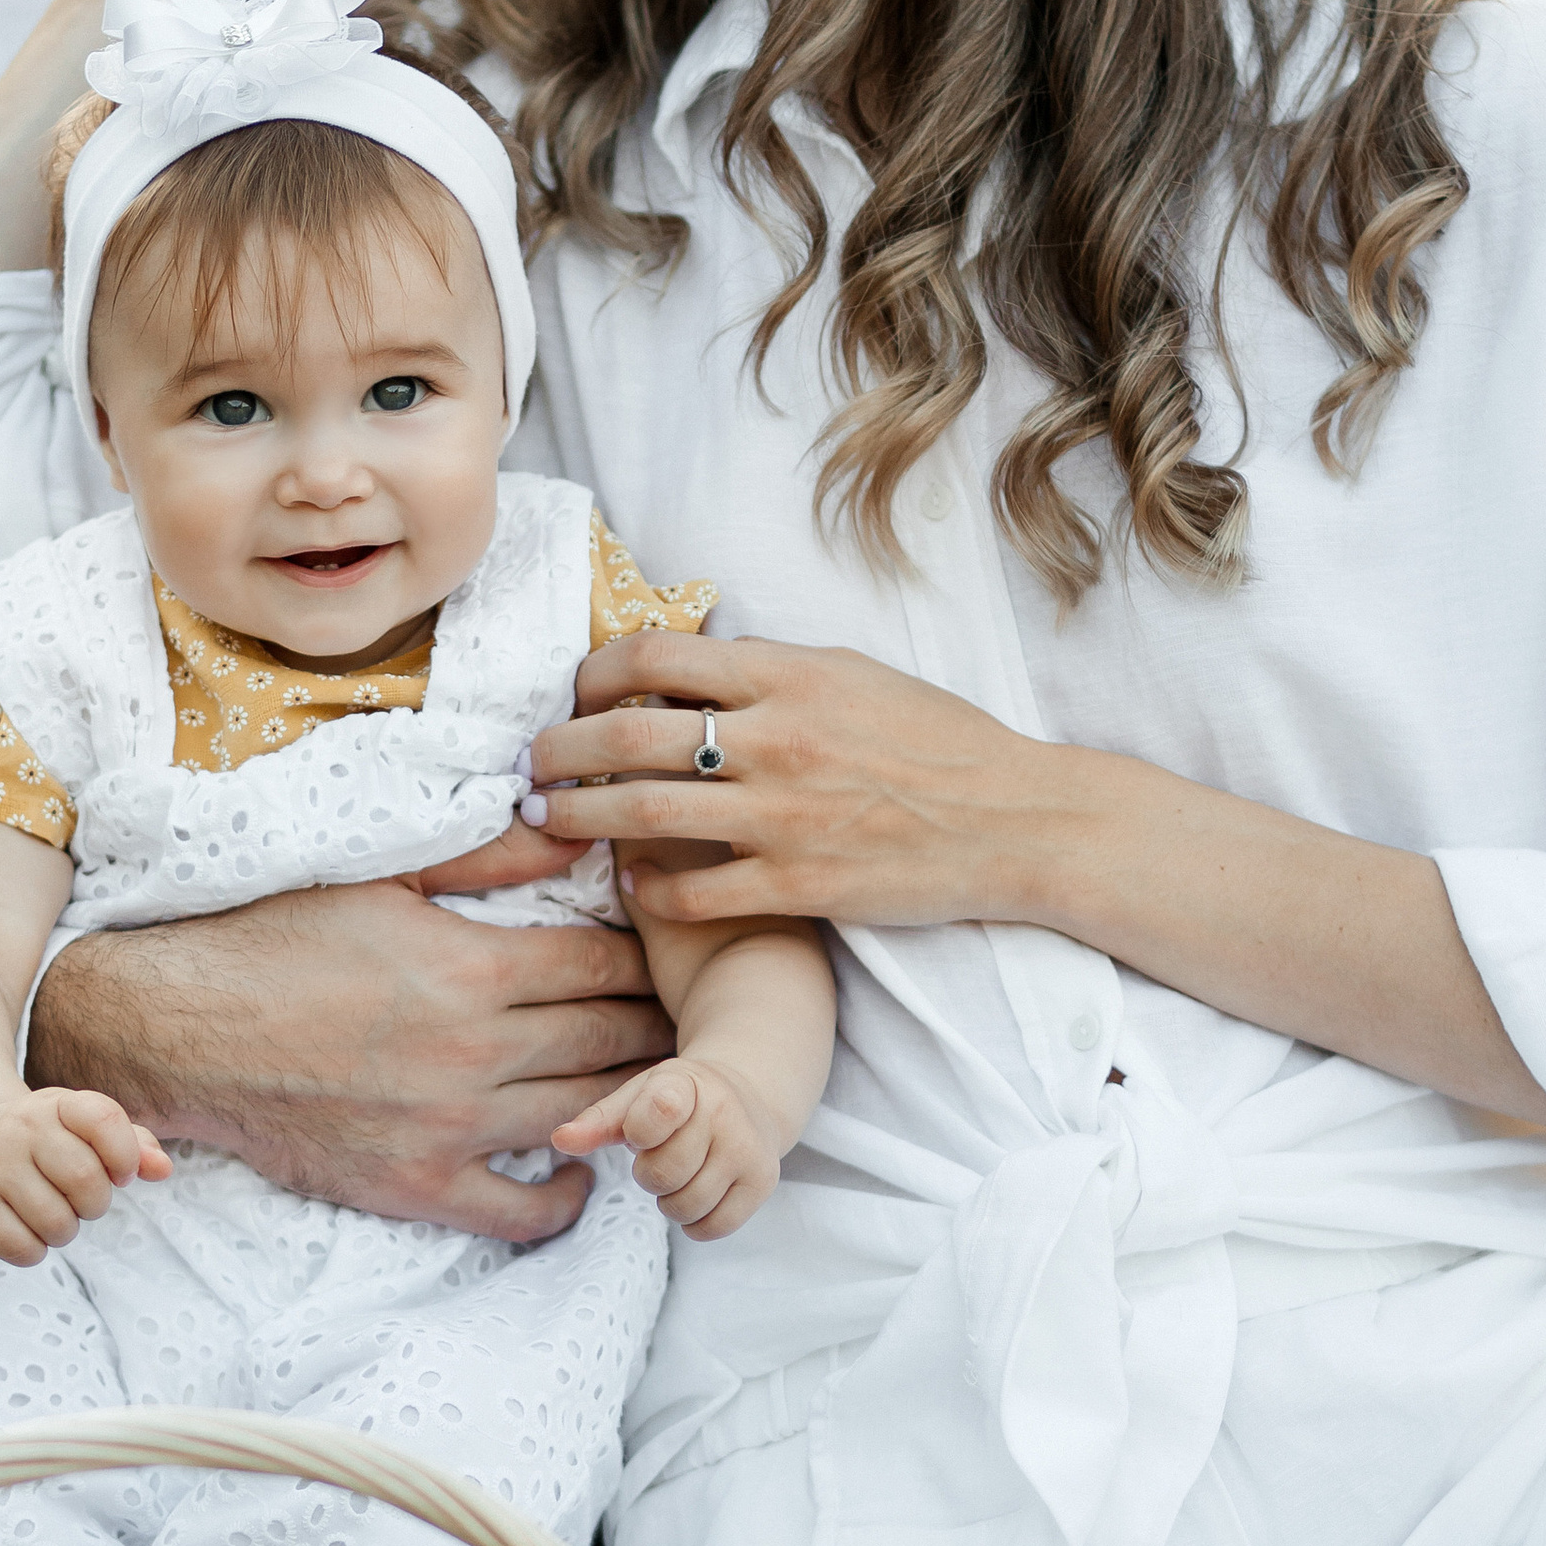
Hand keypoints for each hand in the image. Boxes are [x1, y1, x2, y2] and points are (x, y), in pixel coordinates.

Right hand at [0, 1085, 170, 1266]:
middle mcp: (21, 1128)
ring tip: (54, 1215)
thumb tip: (163, 1169)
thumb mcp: (85, 1129)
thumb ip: (133, 1145)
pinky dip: (35, 1250)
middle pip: (84, 1180)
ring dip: (66, 1231)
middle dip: (95, 1204)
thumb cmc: (47, 1141)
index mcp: (57, 1104)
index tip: (121, 1174)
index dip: (125, 1156)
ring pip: (55, 1222)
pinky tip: (29, 1231)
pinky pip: (21, 1247)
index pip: (104, 1120)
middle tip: (82, 1202)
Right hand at [27, 883, 665, 1242]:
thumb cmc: (272, 938)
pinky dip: (566, 1194)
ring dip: (629, 1096)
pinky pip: (522, 1210)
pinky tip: (578, 1164)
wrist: (177, 1029)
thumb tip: (576, 830)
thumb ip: (488, 856)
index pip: (606, 963)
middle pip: (612, 1039)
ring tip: (652, 1078)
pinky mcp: (416, 1186)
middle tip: (679, 1015)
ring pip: (583, 1114)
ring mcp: (450, 1128)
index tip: (661, 954)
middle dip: (655, 1023)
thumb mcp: (381, 874)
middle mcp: (475, 1052)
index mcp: (473, 967)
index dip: (644, 956)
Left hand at [523, 632, 1093, 930]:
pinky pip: (695, 889)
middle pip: (626, 734)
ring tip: (546, 822)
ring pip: (643, 812)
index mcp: (788, 674)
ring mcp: (784, 816)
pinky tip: (633, 886)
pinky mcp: (798, 885)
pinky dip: (651, 887)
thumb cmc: (939, 741)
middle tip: (531, 765)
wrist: (1015, 819)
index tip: (575, 694)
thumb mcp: (854, 674)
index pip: (655, 655)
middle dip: (558, 749)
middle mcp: (776, 738)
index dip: (594, 673)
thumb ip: (771, 670)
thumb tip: (694, 664)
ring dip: (579, 818)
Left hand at [553, 1055, 788, 1237]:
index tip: (642, 1131)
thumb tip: (560, 1140)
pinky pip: (713, 1228)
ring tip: (682, 1173)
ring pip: (686, 1207)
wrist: (748, 1096)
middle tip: (662, 1155)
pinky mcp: (763, 1183)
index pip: (659, 1112)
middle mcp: (725, 1113)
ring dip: (671, 1201)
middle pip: (661, 1176)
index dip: (639, 1132)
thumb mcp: (637, 1096)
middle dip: (650, 1174)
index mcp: (685, 1083)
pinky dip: (696, 1222)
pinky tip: (701, 1192)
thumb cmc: (678, 1100)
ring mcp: (749, 1149)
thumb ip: (598, 1120)